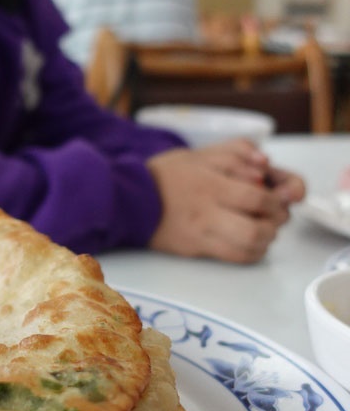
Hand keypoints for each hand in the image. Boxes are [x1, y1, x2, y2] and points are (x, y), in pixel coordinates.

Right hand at [146, 139, 305, 263]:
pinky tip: (248, 240)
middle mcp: (207, 214)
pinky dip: (251, 251)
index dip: (278, 201)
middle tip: (274, 214)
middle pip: (257, 231)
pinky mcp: (195, 250)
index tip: (281, 197)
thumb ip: (237, 152)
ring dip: (266, 240)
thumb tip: (266, 164)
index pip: (258, 199)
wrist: (128, 200)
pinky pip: (234, 258)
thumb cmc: (166, 175)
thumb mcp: (200, 152)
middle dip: (275, 224)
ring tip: (262, 227)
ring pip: (248, 249)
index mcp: (210, 185)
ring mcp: (201, 235)